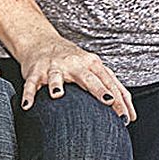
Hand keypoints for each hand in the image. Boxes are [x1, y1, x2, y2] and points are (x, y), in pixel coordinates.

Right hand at [13, 32, 134, 121]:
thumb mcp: (94, 69)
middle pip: (87, 77)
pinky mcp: (35, 72)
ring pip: (55, 76)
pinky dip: (28, 94)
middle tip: (108, 102)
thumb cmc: (73, 61)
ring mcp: (53, 67)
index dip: (119, 99)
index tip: (126, 117)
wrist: (41, 42)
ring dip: (57, 84)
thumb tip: (131, 113)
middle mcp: (73, 64)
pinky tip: (28, 106)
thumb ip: (111, 87)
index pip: (108, 82)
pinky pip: (31, 84)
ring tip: (57, 95)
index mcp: (91, 64)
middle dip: (99, 90)